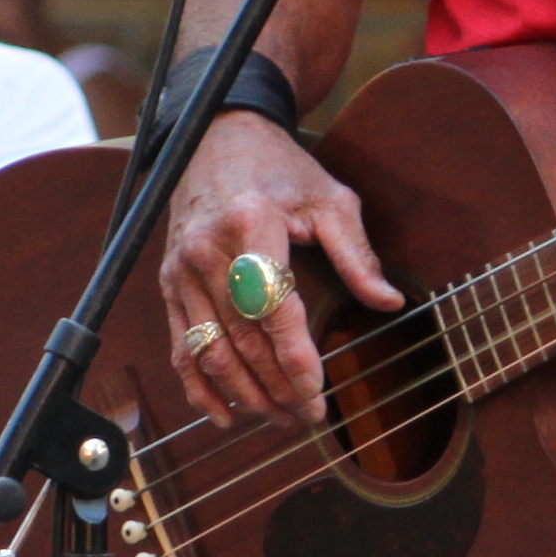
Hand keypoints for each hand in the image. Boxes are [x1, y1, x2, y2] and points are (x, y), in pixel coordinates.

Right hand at [157, 112, 402, 426]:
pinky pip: (181, 345)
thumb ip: (357, 253)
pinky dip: (199, 387)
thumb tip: (387, 303)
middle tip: (308, 417)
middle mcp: (209, 251)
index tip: (317, 393)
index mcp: (252, 224)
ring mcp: (182, 269)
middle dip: (277, 386)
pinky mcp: (168, 283)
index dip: (294, 357)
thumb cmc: (280, 171)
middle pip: (242, 338)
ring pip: (211, 350)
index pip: (272, 307)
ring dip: (245, 393)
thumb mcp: (330, 199)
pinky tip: (226, 414)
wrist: (217, 138)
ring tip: (279, 418)